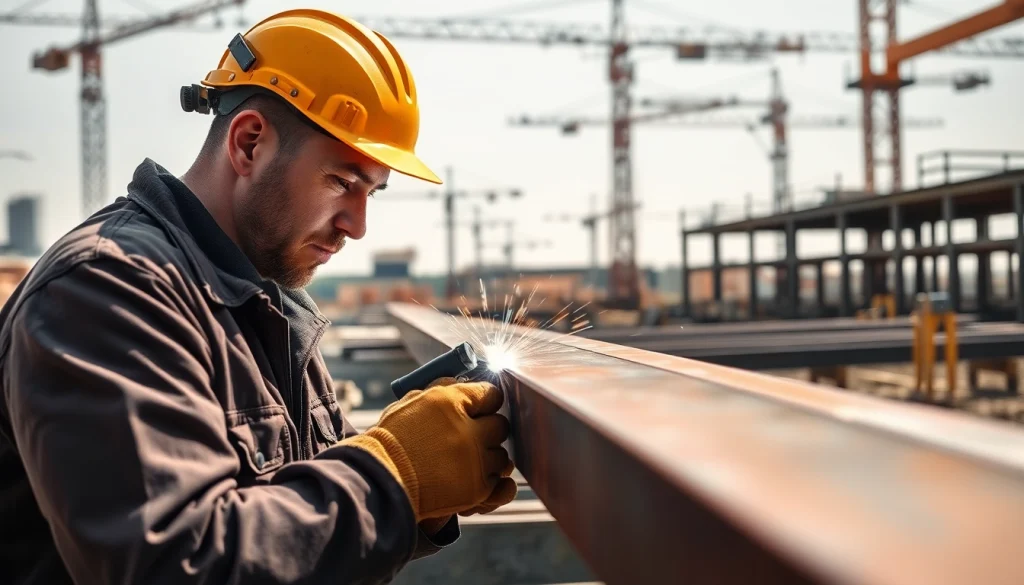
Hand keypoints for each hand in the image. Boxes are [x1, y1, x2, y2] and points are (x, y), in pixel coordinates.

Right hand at [341, 379, 516, 520]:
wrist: (378, 481)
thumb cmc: (391, 440)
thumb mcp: (411, 402)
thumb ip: (443, 390)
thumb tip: (464, 383)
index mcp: (451, 402)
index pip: (490, 395)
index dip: (486, 401)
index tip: (481, 408)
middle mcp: (469, 431)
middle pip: (500, 426)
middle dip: (488, 430)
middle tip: (473, 437)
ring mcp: (475, 461)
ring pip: (502, 457)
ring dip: (489, 459)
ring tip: (469, 463)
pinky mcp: (477, 489)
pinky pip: (503, 486)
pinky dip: (496, 485)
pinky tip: (484, 480)